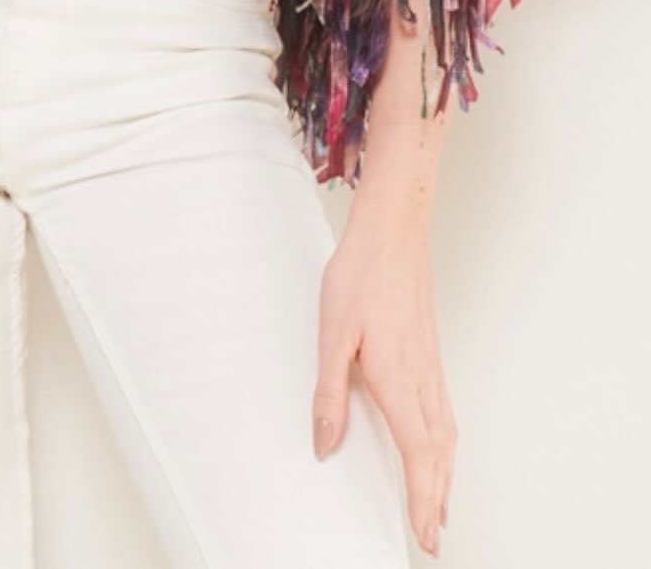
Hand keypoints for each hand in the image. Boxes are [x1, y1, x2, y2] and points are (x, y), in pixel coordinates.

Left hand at [313, 231, 456, 559]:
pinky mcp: (429, 356)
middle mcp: (422, 381)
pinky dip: (445, 446)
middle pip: (439, 455)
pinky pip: (444, 414)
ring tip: (438, 508)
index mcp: (399, 381)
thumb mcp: (332, 335)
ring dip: (444, 477)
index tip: (425, 535)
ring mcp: (430, 368)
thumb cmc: (361, 277)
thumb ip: (329, 393)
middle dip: (437, 500)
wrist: (391, 234)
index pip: (418, 455)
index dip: (423, 499)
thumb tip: (324, 444)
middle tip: (432, 539)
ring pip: (446, 435)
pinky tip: (437, 450)